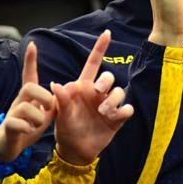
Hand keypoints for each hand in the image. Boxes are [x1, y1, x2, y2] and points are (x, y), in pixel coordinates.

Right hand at [0, 42, 55, 162]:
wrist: (10, 146)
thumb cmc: (29, 125)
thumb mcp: (46, 112)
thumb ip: (55, 102)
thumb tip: (69, 89)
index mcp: (30, 97)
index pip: (29, 75)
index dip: (30, 60)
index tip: (32, 44)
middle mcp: (19, 102)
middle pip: (28, 87)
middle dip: (43, 96)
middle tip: (50, 108)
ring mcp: (12, 114)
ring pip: (24, 107)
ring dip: (37, 117)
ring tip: (39, 125)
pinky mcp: (8, 128)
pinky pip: (16, 123)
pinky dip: (26, 128)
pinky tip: (30, 131)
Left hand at [51, 30, 133, 165]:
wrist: (76, 150)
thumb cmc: (65, 129)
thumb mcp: (60, 115)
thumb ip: (61, 100)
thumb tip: (55, 84)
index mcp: (83, 87)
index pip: (93, 63)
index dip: (100, 48)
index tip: (106, 33)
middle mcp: (98, 93)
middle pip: (108, 77)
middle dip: (105, 81)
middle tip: (98, 92)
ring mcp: (109, 105)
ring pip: (120, 91)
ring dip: (113, 99)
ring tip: (103, 111)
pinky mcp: (118, 118)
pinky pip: (127, 108)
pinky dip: (123, 111)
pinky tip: (114, 118)